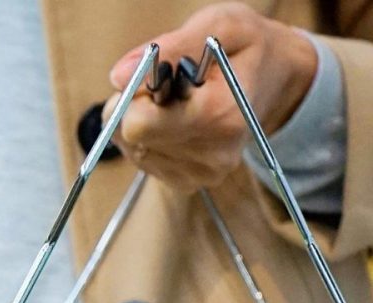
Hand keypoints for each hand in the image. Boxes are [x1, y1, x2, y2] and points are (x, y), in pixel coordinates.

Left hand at [106, 2, 317, 192]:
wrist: (278, 79)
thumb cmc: (247, 47)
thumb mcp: (220, 26)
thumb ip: (171, 47)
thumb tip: (118, 76)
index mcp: (220, 116)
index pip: (138, 124)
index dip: (136, 95)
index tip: (159, 75)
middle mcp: (213, 154)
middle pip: (129, 137)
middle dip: (135, 106)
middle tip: (168, 86)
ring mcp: (201, 173)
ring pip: (131, 148)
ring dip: (143, 120)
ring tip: (177, 102)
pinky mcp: (189, 182)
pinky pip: (142, 159)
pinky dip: (149, 137)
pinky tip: (175, 121)